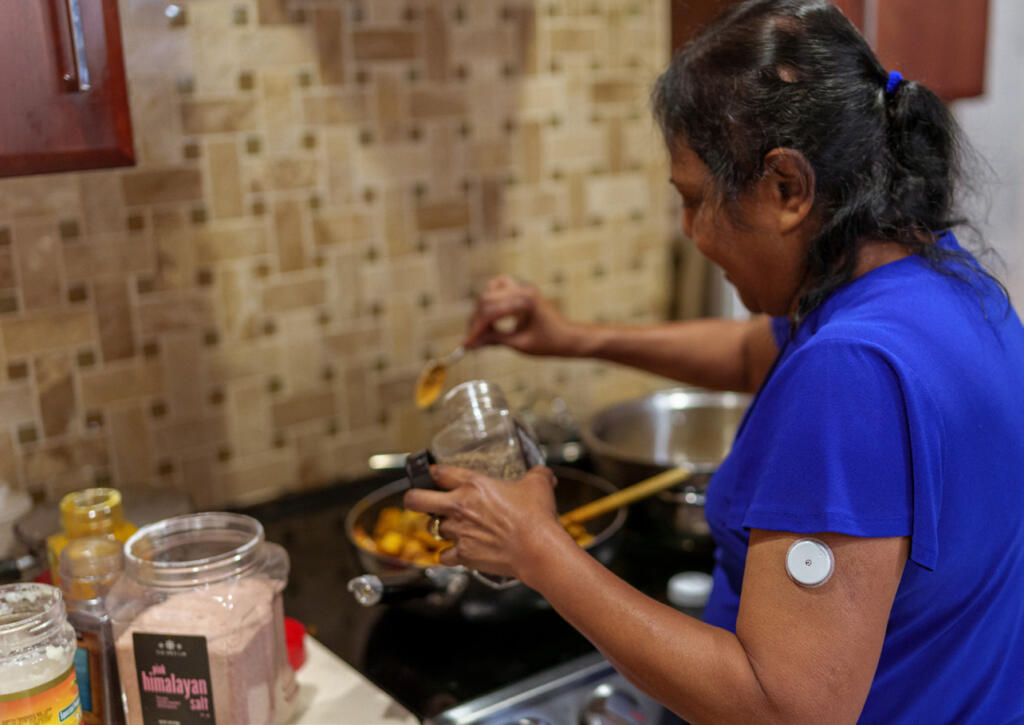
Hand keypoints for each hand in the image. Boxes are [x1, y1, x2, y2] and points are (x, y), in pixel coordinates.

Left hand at [402, 465, 562, 578]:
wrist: (538, 549)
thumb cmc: (537, 517)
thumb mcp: (538, 485)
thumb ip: (537, 474)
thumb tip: (544, 474)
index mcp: (474, 484)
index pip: (439, 473)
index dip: (432, 473)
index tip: (432, 475)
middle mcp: (460, 506)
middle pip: (416, 500)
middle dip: (412, 499)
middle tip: (417, 501)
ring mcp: (459, 532)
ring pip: (432, 528)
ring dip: (440, 528)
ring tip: (452, 528)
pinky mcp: (463, 555)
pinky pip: (443, 556)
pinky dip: (448, 555)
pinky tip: (457, 552)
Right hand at [464, 275, 582, 355]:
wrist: (568, 337)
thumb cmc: (549, 342)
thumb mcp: (520, 344)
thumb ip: (494, 341)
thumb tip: (472, 344)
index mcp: (525, 302)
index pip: (490, 312)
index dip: (476, 329)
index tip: (467, 343)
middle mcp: (522, 290)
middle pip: (486, 299)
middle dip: (476, 320)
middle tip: (471, 338)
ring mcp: (522, 288)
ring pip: (490, 290)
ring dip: (481, 309)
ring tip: (479, 328)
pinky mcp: (521, 291)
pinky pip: (498, 287)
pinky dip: (490, 299)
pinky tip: (489, 315)